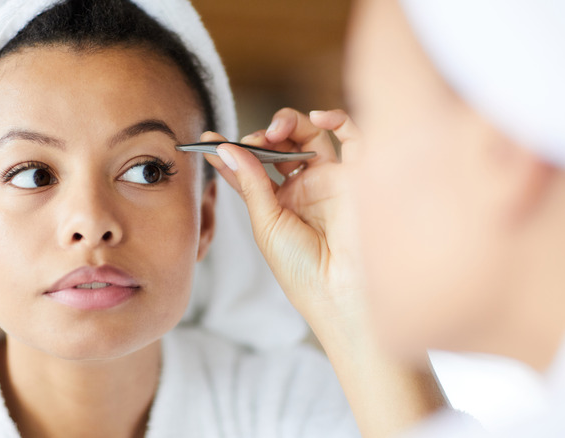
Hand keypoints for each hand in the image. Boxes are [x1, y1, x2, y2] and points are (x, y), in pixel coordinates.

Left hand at [204, 108, 364, 339]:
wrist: (340, 291)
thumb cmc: (302, 269)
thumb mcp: (267, 224)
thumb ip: (252, 183)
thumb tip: (228, 148)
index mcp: (279, 202)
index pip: (251, 168)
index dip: (229, 152)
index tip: (207, 139)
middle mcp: (304, 187)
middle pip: (280, 146)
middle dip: (261, 137)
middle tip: (252, 142)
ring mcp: (330, 178)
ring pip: (310, 135)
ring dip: (289, 124)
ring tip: (275, 133)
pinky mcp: (358, 174)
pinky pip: (353, 137)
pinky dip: (338, 119)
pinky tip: (319, 118)